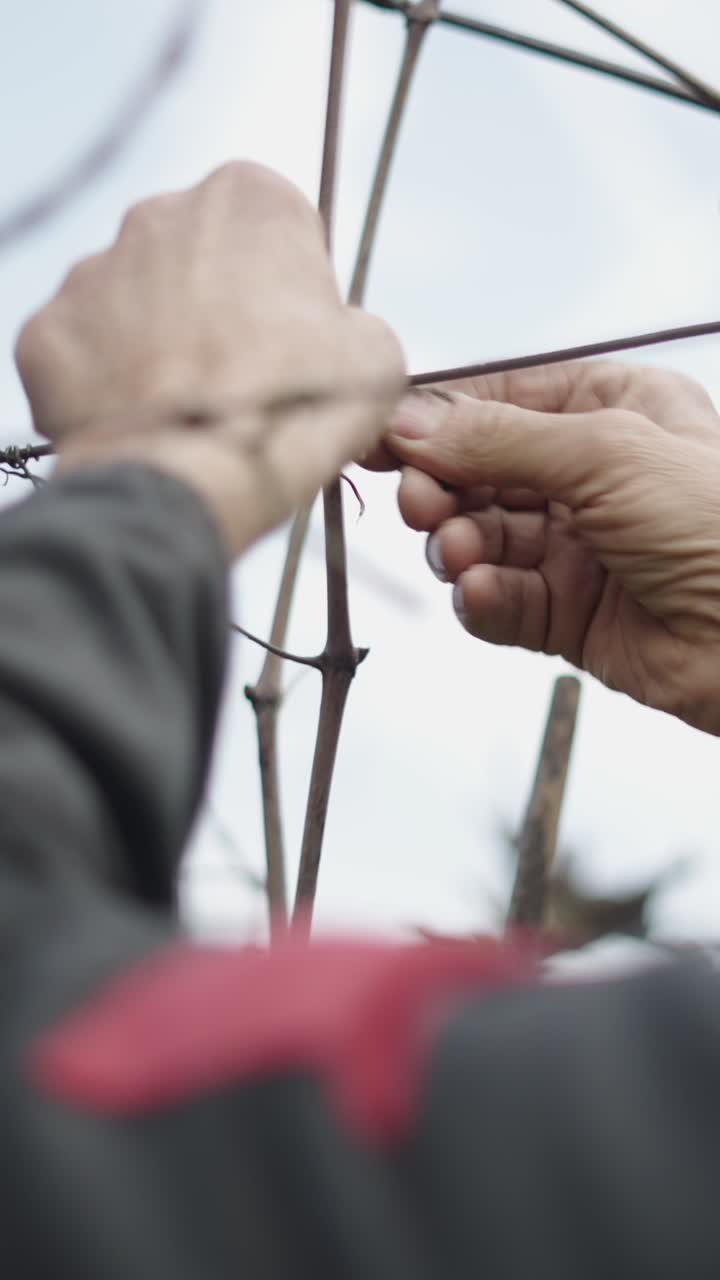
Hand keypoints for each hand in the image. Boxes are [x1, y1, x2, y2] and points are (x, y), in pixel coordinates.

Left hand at [15, 162, 404, 553]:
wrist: (196, 476)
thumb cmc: (296, 408)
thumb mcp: (376, 356)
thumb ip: (353, 321)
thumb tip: (334, 335)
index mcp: (249, 198)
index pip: (275, 230)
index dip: (289, 292)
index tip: (293, 346)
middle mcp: (160, 213)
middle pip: (196, 260)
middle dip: (216, 310)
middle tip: (241, 382)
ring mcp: (92, 271)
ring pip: (134, 304)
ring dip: (158, 345)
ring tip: (188, 410)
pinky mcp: (46, 332)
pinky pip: (83, 354)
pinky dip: (107, 386)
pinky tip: (141, 424)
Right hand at [384, 361, 719, 735]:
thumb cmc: (717, 526)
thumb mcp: (605, 452)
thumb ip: (498, 440)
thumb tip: (409, 423)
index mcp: (612, 408)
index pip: (500, 401)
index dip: (437, 419)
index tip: (380, 434)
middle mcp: (590, 475)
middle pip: (478, 473)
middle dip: (442, 488)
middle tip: (421, 503)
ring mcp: (578, 547)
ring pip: (480, 539)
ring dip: (458, 547)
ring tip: (460, 554)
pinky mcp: (569, 613)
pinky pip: (501, 600)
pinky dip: (483, 598)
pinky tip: (484, 595)